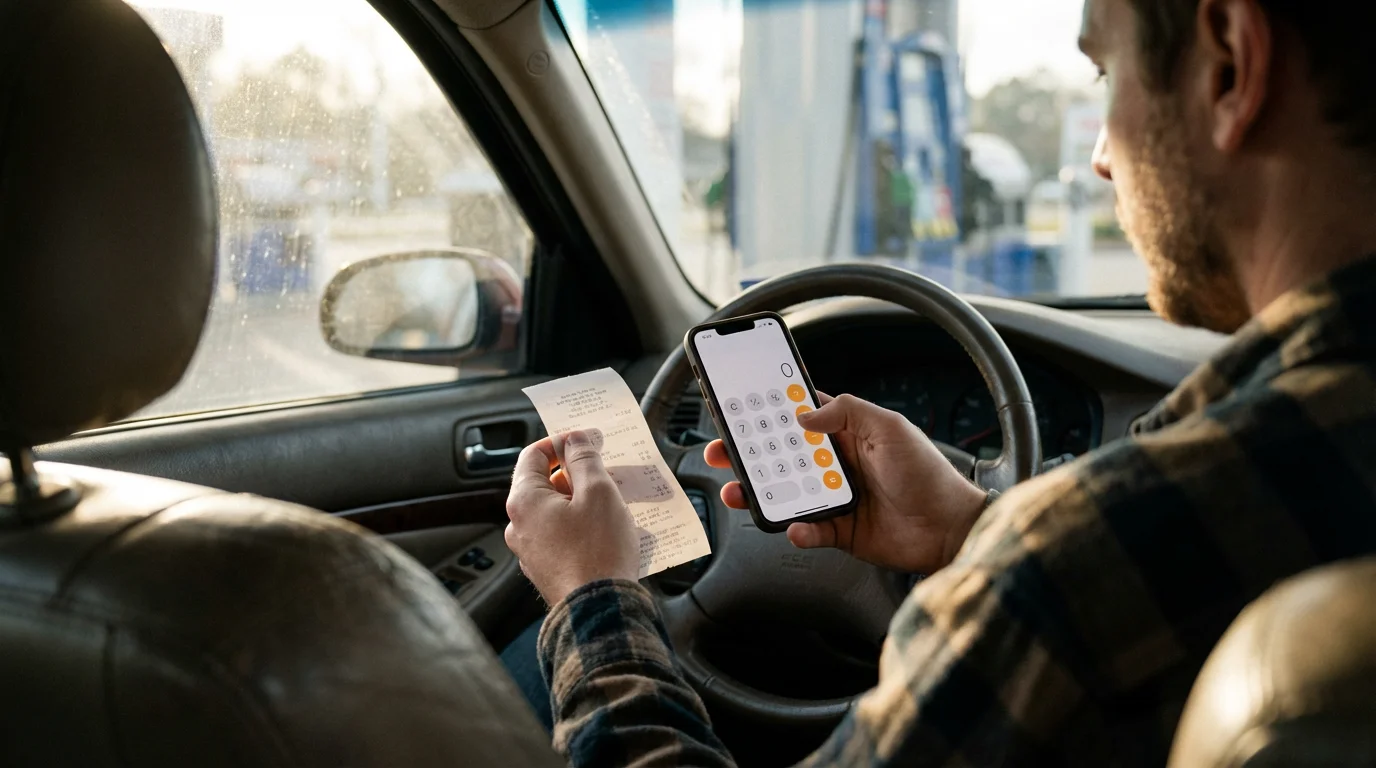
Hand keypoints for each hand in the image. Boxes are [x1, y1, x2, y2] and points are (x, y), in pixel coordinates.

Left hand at [505, 430, 639, 604]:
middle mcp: (519, 525)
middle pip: (545, 484)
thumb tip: (575, 439)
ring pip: (555, 512)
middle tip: (606, 473)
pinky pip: (562, 536)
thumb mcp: (598, 491)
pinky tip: (606, 531)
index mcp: (524, 501)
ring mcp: (531, 551)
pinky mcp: (547, 569)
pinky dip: (581, 527)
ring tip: (612, 504)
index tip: (585, 440)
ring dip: (581, 502)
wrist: (600, 610)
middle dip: (576, 474)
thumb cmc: (598, 551)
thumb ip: (584, 458)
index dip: (560, 442)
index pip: (533, 455)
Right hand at [706, 393, 986, 573]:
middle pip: (782, 457)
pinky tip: (796, 528)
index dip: (770, 413)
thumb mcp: (891, 427)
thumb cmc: (929, 474)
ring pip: (786, 494)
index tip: (740, 408)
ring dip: (760, 494)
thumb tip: (805, 413)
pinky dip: (798, 531)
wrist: (951, 529)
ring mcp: (836, 499)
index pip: (801, 417)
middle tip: (722, 452)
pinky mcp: (839, 531)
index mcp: (848, 434)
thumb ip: (848, 412)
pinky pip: (808, 530)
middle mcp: (837, 465)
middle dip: (749, 455)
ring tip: (740, 492)